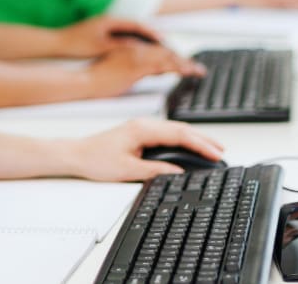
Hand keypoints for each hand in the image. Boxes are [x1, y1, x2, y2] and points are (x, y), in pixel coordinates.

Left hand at [56, 16, 162, 56]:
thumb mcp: (100, 47)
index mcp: (109, 21)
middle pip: (135, 26)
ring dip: (143, 39)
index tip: (163, 40)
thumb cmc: (76, 44)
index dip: (151, 32)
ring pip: (129, 32)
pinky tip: (138, 52)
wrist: (56, 43)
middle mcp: (109, 21)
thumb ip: (120, 45)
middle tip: (165, 44)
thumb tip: (139, 47)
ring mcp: (105, 26)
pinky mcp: (101, 33)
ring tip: (156, 49)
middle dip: (151, 35)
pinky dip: (132, 43)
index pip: (136, 24)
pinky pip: (122, 37)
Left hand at [60, 118, 224, 181]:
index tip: (216, 153)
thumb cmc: (95, 159)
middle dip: (203, 139)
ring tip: (212, 148)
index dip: (200, 144)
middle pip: (181, 128)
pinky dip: (183, 139)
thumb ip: (155, 171)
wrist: (75, 154)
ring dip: (195, 138)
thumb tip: (179, 173)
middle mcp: (144, 124)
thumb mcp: (127, 170)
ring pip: (175, 129)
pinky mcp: (139, 133)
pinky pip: (167, 133)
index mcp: (142, 129)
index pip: (180, 134)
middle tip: (222, 151)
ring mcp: (142, 127)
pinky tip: (190, 146)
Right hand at [85, 44, 205, 98]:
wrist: (85, 81)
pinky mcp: (137, 66)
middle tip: (197, 68)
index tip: (185, 63)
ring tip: (197, 71)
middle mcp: (135, 48)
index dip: (174, 56)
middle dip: (183, 60)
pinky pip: (163, 66)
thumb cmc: (98, 79)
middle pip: (165, 52)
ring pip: (167, 57)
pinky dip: (177, 68)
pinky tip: (186, 73)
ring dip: (184, 64)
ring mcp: (136, 56)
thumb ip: (136, 67)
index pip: (158, 49)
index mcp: (131, 47)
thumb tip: (151, 71)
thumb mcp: (120, 69)